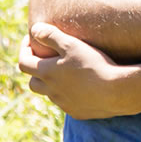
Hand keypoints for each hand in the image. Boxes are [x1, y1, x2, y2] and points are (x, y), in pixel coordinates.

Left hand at [18, 23, 133, 119]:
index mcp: (47, 73)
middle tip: (48, 59)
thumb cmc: (93, 65)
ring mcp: (64, 104)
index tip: (33, 40)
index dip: (25, 50)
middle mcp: (51, 91)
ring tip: (69, 72)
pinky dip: (70, 94)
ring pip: (51, 93)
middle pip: (33, 82)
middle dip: (36, 70)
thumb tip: (35, 29)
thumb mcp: (72, 45)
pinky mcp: (78, 112)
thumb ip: (51, 36)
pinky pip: (68, 103)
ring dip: (54, 83)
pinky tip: (84, 86)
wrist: (117, 92)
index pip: (24, 63)